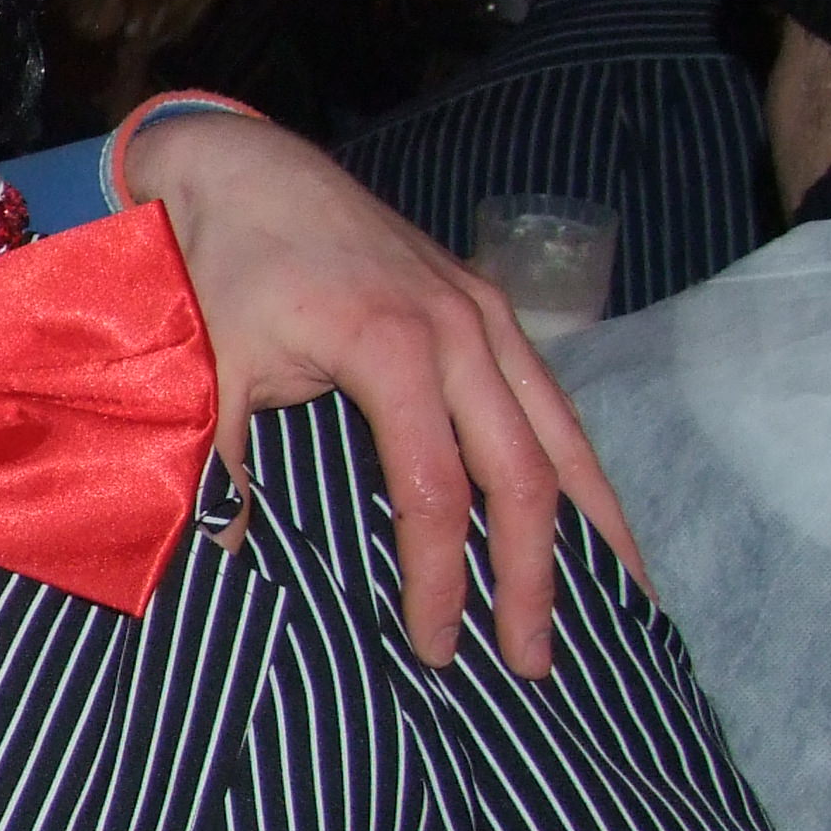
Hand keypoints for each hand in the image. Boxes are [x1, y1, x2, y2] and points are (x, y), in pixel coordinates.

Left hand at [122, 107, 641, 675]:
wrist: (240, 168)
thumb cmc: (222, 268)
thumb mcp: (208, 369)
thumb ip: (222, 468)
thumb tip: (227, 560)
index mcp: (392, 345)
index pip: (436, 490)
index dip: (441, 578)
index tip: (435, 646)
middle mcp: (461, 329)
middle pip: (523, 471)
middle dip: (535, 574)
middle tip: (535, 661)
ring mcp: (486, 313)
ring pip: (562, 433)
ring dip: (592, 524)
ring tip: (621, 607)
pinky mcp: (490, 308)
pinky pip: (551, 401)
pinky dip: (578, 466)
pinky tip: (594, 520)